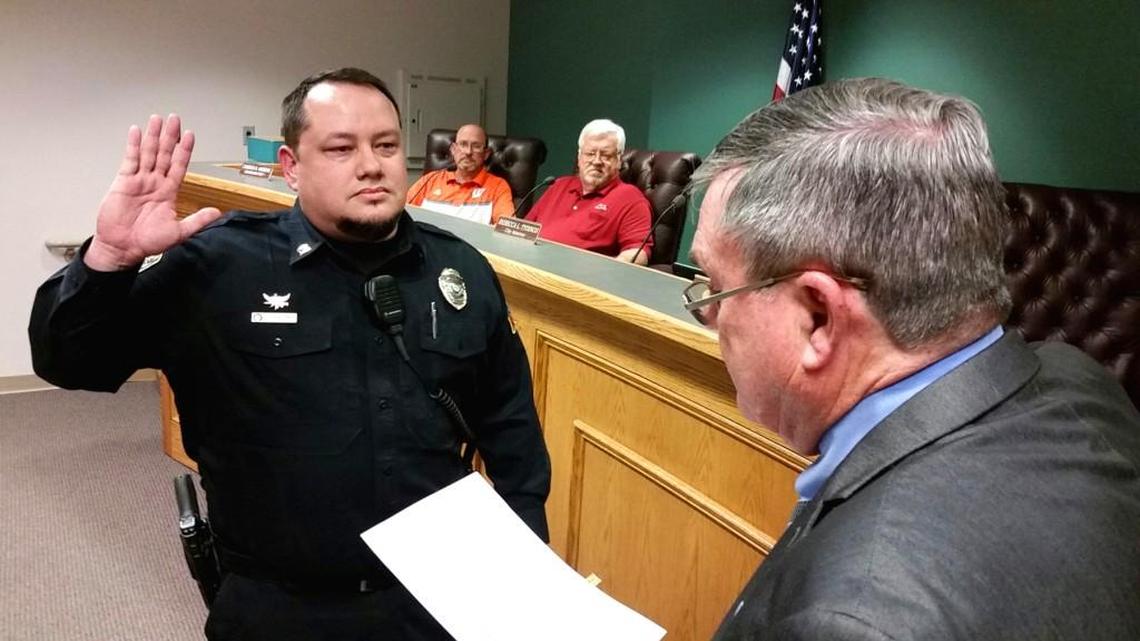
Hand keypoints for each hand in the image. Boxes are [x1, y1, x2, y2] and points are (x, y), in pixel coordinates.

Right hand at [85, 114, 221, 270]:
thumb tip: (216, 213)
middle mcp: (155, 183)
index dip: (184, 151)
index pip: (179, 166)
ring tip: (157, 119)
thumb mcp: (178, 232)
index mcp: (169, 192)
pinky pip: (130, 160)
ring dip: (153, 136)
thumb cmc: (147, 242)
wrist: (123, 248)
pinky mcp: (124, 182)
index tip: (190, 135)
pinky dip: (133, 146)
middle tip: (174, 119)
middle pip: (164, 154)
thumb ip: (197, 221)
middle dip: (169, 136)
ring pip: (148, 153)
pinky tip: (137, 132)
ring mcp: (139, 181)